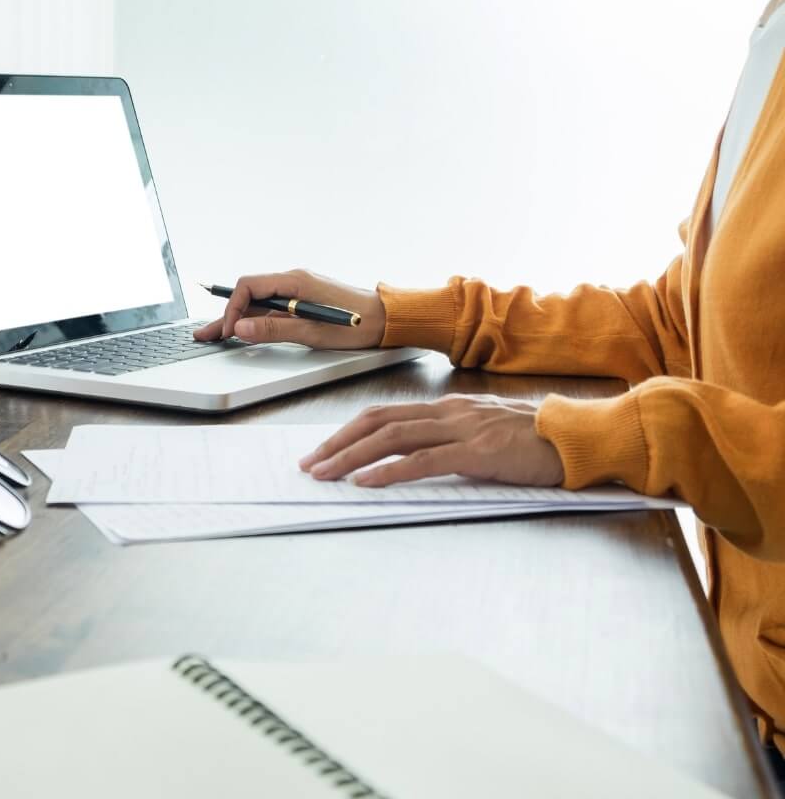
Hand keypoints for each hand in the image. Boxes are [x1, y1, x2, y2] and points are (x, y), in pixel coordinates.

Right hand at [192, 269, 386, 348]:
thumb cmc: (358, 324)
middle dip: (227, 316)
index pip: (249, 287)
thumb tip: (242, 329)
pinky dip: (257, 319)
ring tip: (218, 335)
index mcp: (294, 281)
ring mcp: (299, 290)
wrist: (388, 319)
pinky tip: (246, 330)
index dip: (233, 310)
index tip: (229, 331)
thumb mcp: (313, 331)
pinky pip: (273, 307)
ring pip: (260, 303)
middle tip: (206, 334)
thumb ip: (275, 329)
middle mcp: (294, 281)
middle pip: (250, 295)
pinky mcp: (305, 300)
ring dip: (240, 319)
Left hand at [298, 394, 564, 487]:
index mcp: (448, 408)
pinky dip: (390, 472)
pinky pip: (424, 460)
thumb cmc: (538, 441)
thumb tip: (413, 460)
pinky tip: (367, 483)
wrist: (582, 436)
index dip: (348, 431)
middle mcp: (448, 412)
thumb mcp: (485, 434)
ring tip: (325, 474)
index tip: (323, 449)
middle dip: (337, 443)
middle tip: (309, 464)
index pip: (384, 413)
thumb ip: (451, 441)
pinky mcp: (478, 451)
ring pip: (392, 438)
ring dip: (352, 457)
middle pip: (377, 421)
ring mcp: (462, 429)